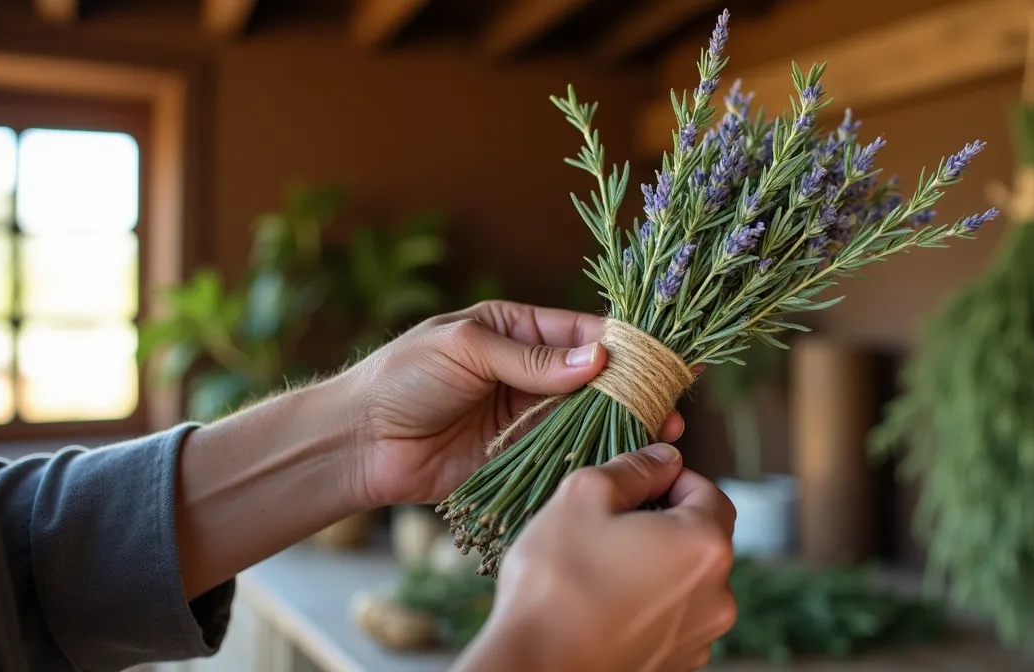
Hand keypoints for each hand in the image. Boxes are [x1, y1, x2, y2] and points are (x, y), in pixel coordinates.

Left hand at [344, 300, 685, 504]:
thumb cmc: (402, 377)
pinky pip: (565, 451)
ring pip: (587, 415)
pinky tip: (626, 455)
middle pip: (594, 375)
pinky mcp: (518, 455)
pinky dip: (596, 453)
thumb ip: (530, 358)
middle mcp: (526, 370)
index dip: (623, 341)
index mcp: (514, 329)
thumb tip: (597, 358)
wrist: (359, 441)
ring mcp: (524, 414)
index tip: (661, 354)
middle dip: (633, 384)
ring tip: (666, 429)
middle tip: (674, 397)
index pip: (581, 330)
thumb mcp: (465, 349)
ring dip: (624, 421)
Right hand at [454, 445, 737, 671]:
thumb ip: (634, 468)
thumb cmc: (557, 580)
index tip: (635, 483)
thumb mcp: (583, 496)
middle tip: (610, 524)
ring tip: (602, 566)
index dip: (672, 479)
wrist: (535, 667)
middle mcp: (719, 594)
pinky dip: (648, 603)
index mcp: (705, 544)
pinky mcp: (678, 663)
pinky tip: (606, 603)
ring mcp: (701, 635)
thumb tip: (663, 457)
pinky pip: (672, 617)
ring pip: (686, 579)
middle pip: (701, 537)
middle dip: (663, 522)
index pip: (708, 491)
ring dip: (655, 564)